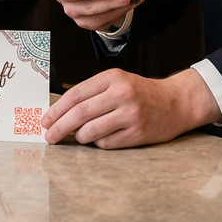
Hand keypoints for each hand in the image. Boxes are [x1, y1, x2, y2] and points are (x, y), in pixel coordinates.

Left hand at [41, 67, 220, 147]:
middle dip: (59, 127)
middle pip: (79, 114)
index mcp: (112, 78)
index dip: (56, 110)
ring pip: (90, 131)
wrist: (176, 102)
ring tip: (79, 136)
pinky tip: (101, 138)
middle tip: (49, 136)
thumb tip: (60, 111)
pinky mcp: (137, 133)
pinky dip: (98, 143)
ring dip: (79, 137)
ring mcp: (130, 115)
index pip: (76, 94)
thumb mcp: (118, 82)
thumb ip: (93, 92)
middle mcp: (121, 94)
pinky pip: (106, 143)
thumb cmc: (141, 93)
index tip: (45, 121)